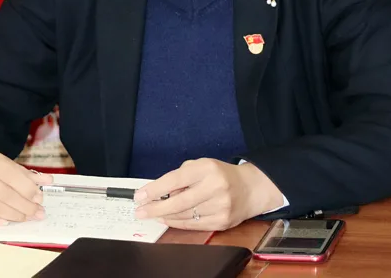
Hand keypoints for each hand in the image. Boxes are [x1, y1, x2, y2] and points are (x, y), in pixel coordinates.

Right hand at [0, 152, 50, 225]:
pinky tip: (7, 222)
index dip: (29, 190)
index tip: (40, 199)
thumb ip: (29, 176)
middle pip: (6, 195)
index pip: (14, 177)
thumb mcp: (11, 168)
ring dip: (15, 216)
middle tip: (38, 213)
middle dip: (25, 206)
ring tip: (27, 218)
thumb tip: (48, 181)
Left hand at [132, 158, 283, 230]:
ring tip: (153, 213)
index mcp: (208, 168)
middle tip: (140, 211)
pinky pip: (193, 225)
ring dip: (165, 216)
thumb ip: (181, 176)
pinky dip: (178, 222)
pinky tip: (168, 219)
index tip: (140, 196)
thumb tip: (160, 193)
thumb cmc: (221, 175)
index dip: (155, 189)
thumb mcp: (202, 165)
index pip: (176, 179)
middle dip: (155, 208)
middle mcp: (215, 187)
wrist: (251, 188)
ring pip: (184, 215)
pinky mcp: (222, 221)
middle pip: (178, 202)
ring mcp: (220, 206)